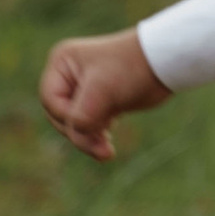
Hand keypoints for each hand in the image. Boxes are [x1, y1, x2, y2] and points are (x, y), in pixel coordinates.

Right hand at [39, 27, 171, 161]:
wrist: (164, 64)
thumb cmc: (131, 68)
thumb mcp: (104, 89)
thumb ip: (84, 114)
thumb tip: (77, 134)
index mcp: (61, 63)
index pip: (51, 101)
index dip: (67, 117)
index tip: (95, 122)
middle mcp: (68, 76)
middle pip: (60, 116)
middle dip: (79, 133)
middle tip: (102, 148)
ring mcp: (83, 91)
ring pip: (74, 125)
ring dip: (88, 140)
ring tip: (107, 152)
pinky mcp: (99, 104)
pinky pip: (89, 127)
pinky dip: (96, 138)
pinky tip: (108, 147)